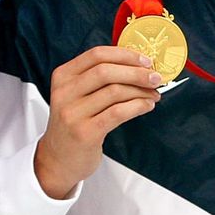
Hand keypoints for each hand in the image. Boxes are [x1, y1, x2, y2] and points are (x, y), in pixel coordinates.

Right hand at [31, 46, 166, 198]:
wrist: (58, 159)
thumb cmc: (74, 124)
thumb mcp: (76, 95)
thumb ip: (98, 79)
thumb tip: (138, 65)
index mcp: (63, 77)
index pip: (97, 55)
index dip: (125, 55)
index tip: (145, 61)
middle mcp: (65, 92)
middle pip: (107, 71)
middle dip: (137, 73)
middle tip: (156, 78)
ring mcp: (73, 113)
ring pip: (115, 91)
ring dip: (141, 91)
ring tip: (153, 94)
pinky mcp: (85, 132)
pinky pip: (118, 112)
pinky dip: (138, 106)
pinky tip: (147, 106)